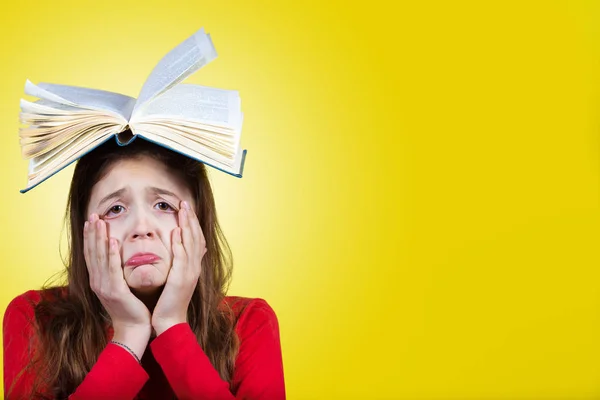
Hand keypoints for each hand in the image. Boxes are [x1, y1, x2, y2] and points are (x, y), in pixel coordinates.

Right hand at [84, 214, 151, 346]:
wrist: (134, 330)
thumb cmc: (132, 308)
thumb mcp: (121, 288)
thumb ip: (117, 273)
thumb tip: (119, 257)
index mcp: (99, 281)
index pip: (92, 255)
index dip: (90, 237)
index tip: (91, 222)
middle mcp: (98, 282)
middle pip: (92, 253)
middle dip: (92, 233)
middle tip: (92, 216)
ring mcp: (105, 287)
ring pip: (100, 257)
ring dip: (99, 238)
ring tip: (99, 222)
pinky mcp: (115, 291)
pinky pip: (112, 269)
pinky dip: (111, 254)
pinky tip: (112, 241)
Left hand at [152, 201, 206, 334]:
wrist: (169, 322)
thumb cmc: (169, 302)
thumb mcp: (176, 279)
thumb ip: (179, 262)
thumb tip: (179, 244)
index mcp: (193, 266)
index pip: (196, 239)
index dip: (192, 223)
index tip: (186, 208)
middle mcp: (194, 267)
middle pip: (196, 237)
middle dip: (191, 219)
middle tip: (185, 202)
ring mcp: (189, 273)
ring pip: (191, 243)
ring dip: (187, 225)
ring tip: (183, 210)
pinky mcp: (181, 279)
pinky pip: (182, 258)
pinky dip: (181, 243)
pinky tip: (177, 232)